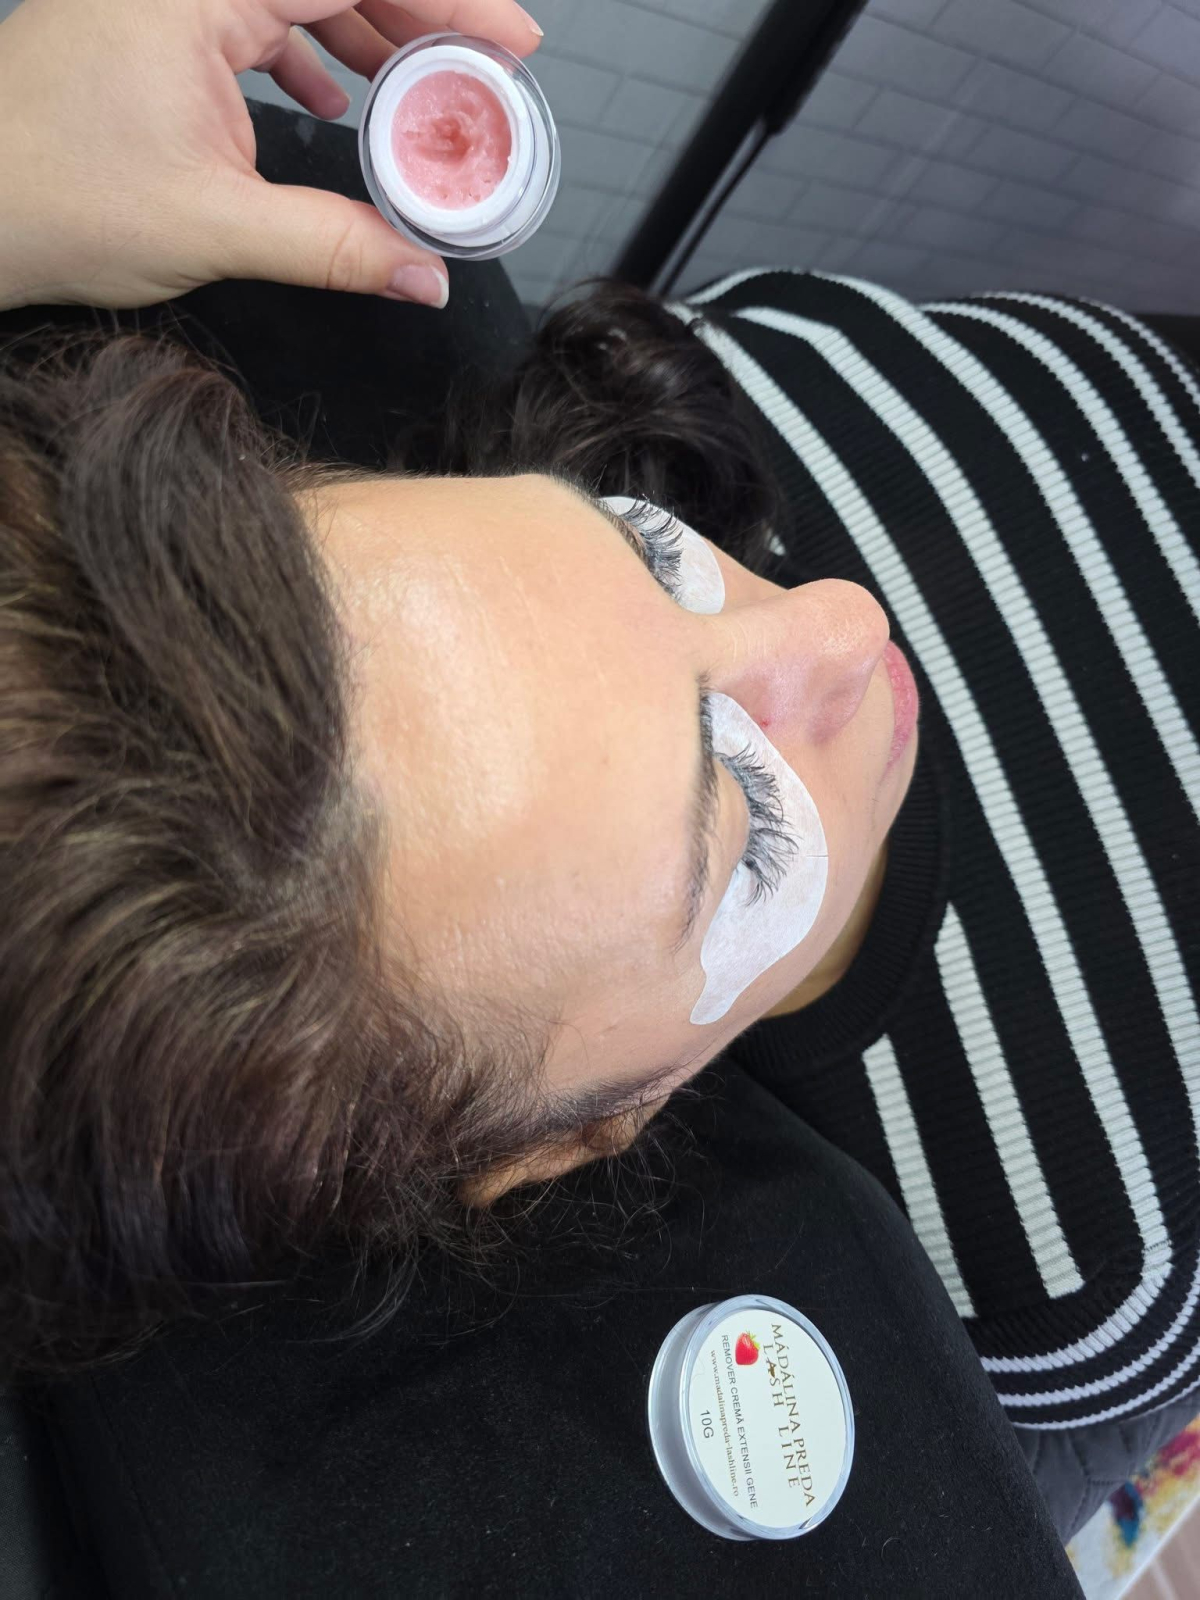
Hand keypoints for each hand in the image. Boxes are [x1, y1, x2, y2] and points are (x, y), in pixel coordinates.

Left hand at [0, 0, 541, 311]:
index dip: (445, 0)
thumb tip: (424, 275)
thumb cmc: (53, 200)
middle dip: (414, 15)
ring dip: (362, 34)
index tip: (511, 38)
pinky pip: (246, 16)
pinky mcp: (144, 27)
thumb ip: (335, 245)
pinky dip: (301, 52)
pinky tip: (328, 101)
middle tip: (482, 65)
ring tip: (418, 90)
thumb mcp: (216, 228)